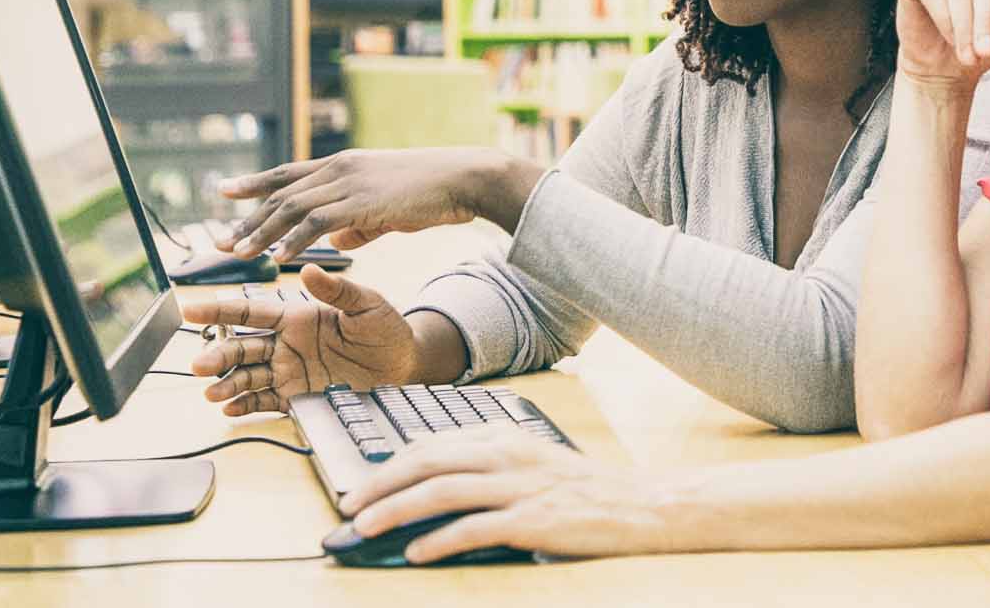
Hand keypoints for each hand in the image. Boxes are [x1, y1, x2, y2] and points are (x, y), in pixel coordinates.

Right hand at [182, 265, 417, 413]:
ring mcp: (289, 371)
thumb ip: (337, 290)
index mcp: (298, 316)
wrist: (404, 365)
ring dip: (228, 383)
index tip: (190, 308)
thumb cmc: (386, 328)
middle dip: (219, 354)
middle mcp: (287, 344)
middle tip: (200, 363)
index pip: (252, 311)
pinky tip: (231, 409)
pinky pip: (266, 401)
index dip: (220, 309)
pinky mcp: (298, 396)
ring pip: (248, 376)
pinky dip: (247, 406)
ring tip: (211, 392)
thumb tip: (309, 268)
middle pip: (243, 347)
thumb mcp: (366, 303)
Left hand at [214, 148, 490, 261]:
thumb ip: (357, 227)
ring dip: (261, 232)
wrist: (462, 178)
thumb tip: (334, 244)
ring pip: (292, 207)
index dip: (254, 183)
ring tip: (238, 253)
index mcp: (343, 165)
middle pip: (280, 192)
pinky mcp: (362, 201)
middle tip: (218, 240)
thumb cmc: (430, 193)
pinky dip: (294, 240)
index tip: (224, 191)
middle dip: (246, 217)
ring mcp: (349, 182)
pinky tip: (278, 258)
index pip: (287, 173)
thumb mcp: (386, 209)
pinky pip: (318, 223)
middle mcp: (339, 169)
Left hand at [335, 426, 675, 562]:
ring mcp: (520, 486)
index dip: (390, 463)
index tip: (361, 484)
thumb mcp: (532, 461)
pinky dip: (440, 539)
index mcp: (504, 437)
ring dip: (397, 508)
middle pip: (427, 460)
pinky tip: (417, 552)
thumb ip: (487, 465)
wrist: (640, 504)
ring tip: (366, 527)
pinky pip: (475, 527)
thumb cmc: (583, 489)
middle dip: (380, 483)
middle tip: (348, 506)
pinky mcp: (533, 520)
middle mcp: (507, 454)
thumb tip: (431, 485)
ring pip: (442, 490)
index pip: (431, 443)